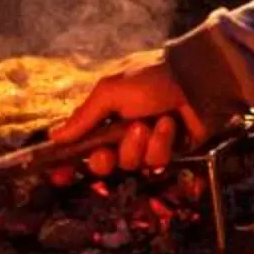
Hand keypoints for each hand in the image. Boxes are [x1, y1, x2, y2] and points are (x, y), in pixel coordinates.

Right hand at [47, 53, 213, 181]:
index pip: (81, 143)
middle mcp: (124, 131)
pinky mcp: (172, 150)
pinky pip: (156, 160)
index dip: (69, 161)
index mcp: (106, 114)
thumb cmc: (152, 77)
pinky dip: (160, 143)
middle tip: (106, 151)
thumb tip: (55, 136)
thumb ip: (84, 116)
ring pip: (129, 163)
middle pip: (102, 163)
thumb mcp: (111, 90)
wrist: (198, 79)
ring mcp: (148, 142)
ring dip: (136, 145)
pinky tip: (169, 124)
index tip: (58, 175)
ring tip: (148, 124)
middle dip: (103, 160)